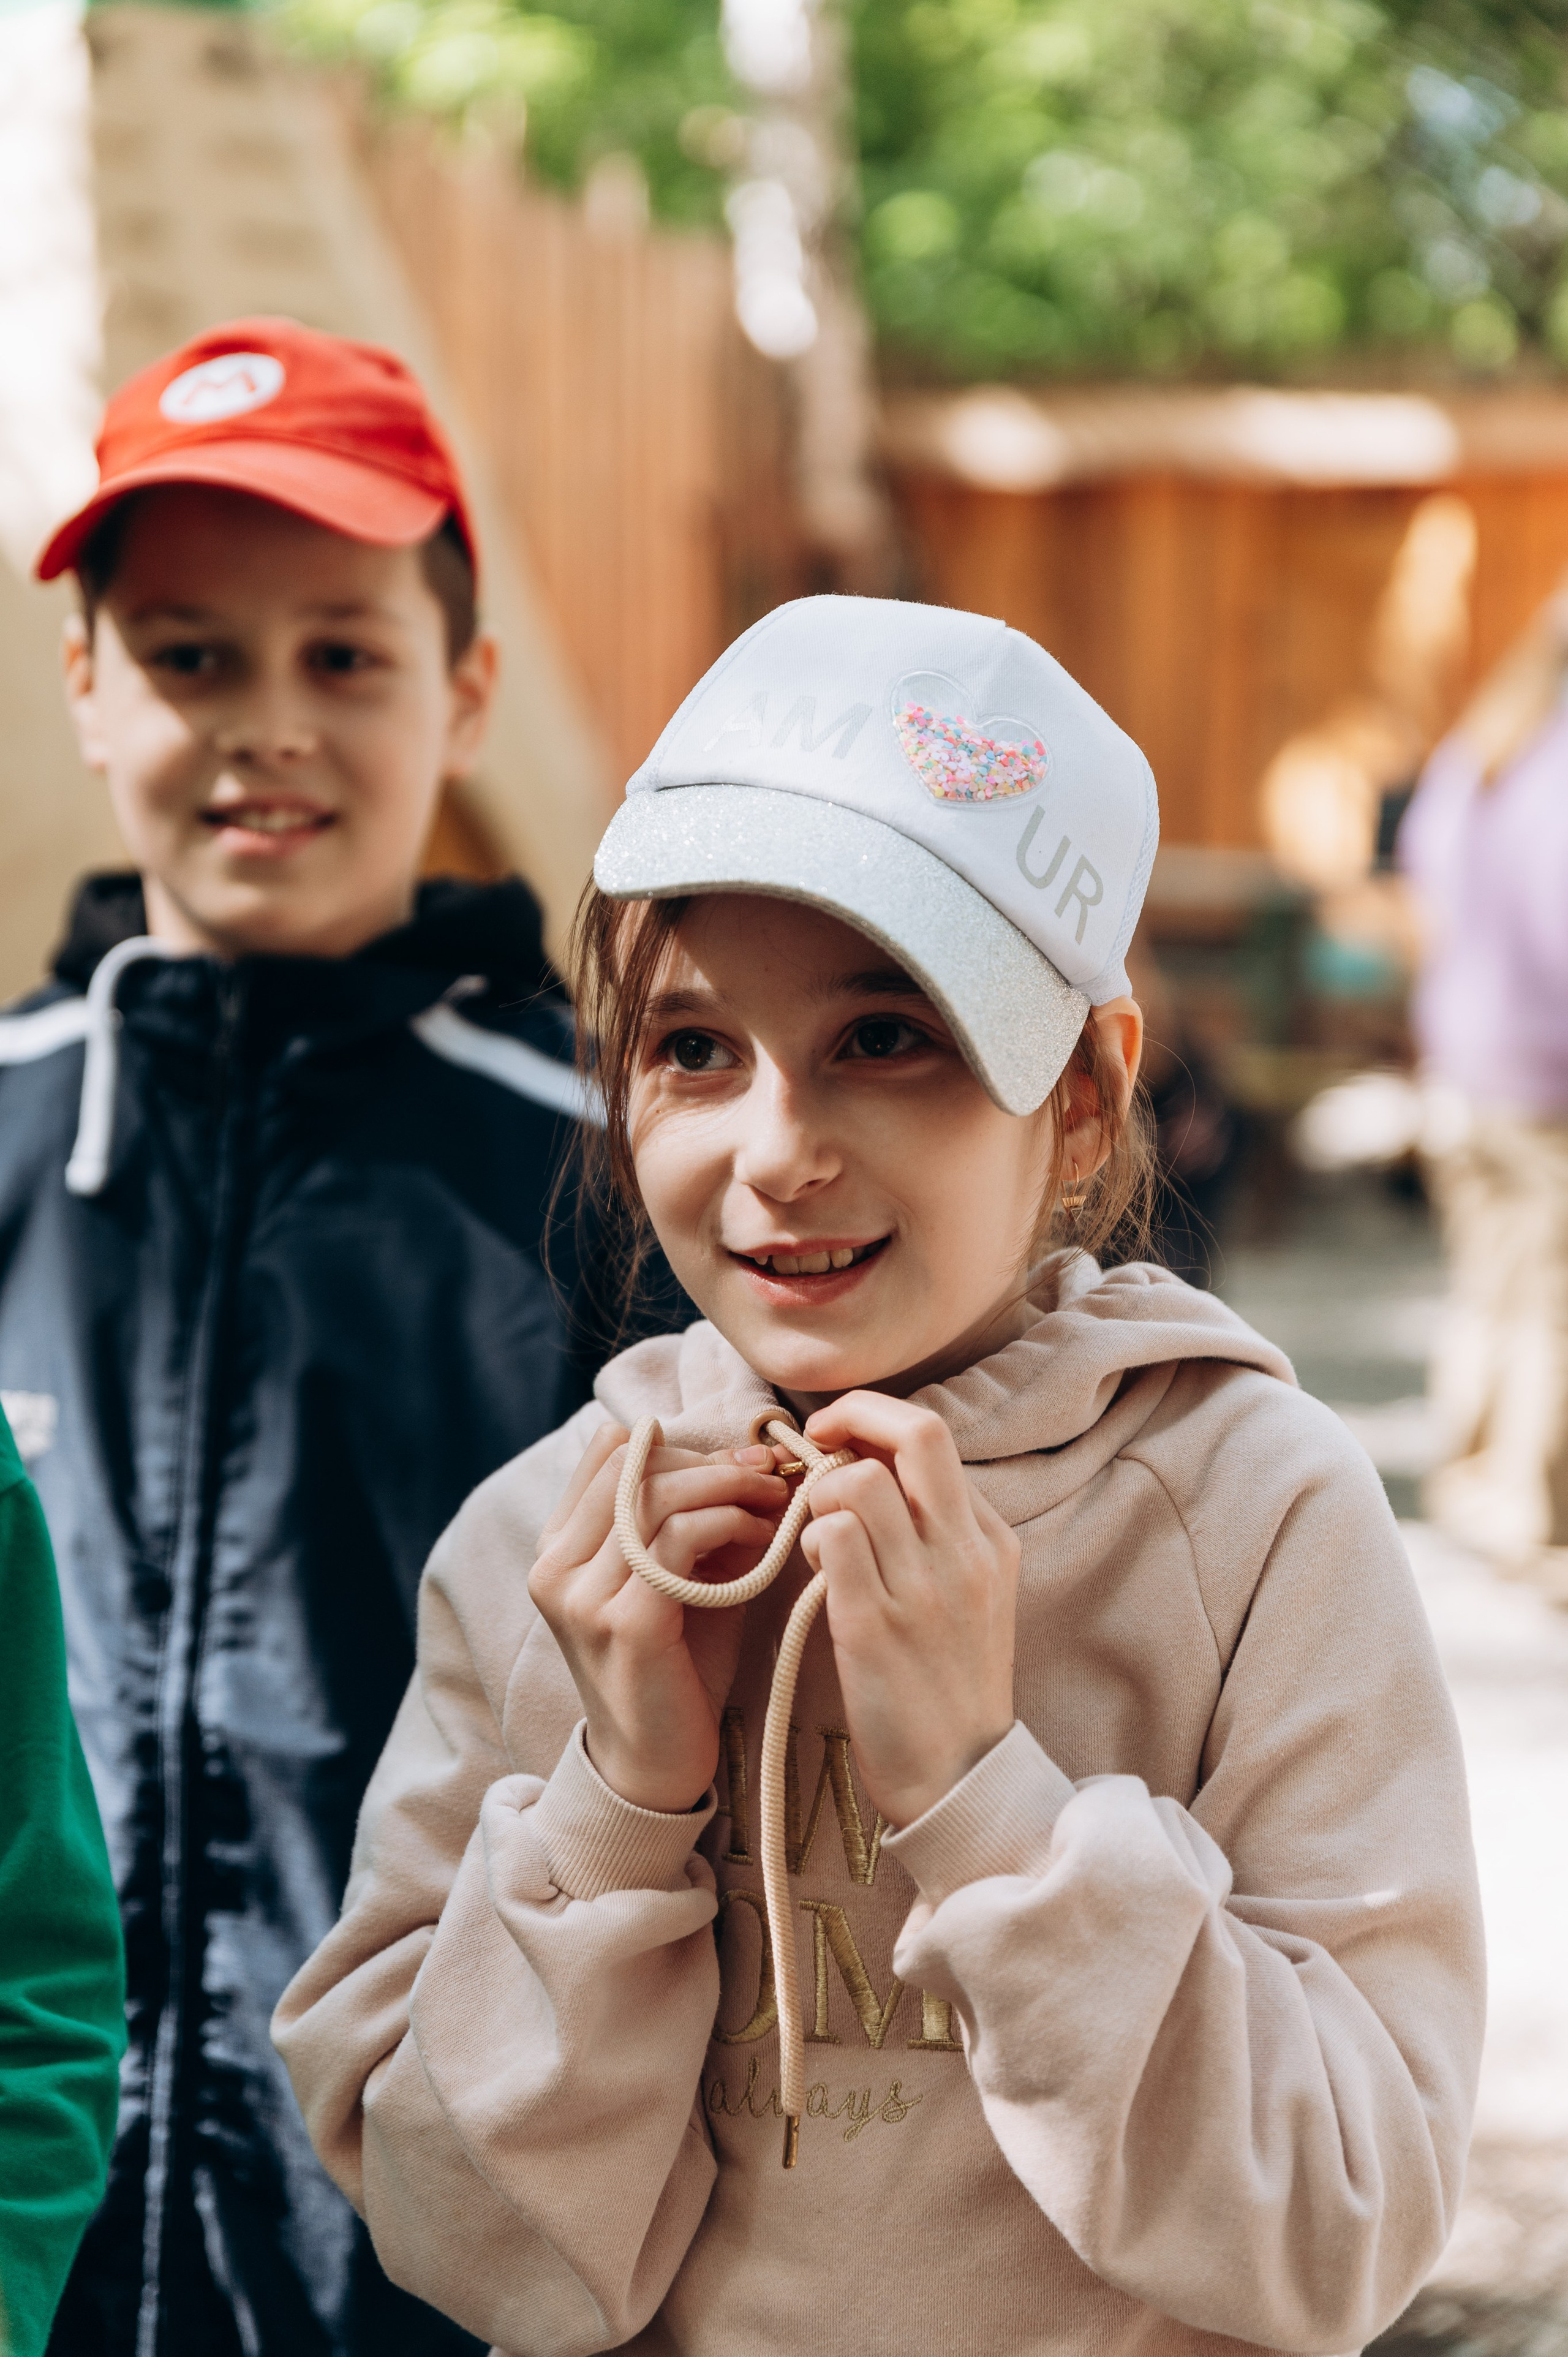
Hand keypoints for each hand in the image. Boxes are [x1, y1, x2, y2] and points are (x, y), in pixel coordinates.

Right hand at [528, 1422, 787, 1813]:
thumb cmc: (675, 1664)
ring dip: (730, 1487)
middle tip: (770, 1474)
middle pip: (635, 1463)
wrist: (655, 1764)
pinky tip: (762, 1541)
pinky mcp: (624, 1624)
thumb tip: (753, 1459)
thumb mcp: (674, 1576)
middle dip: (714, 1460)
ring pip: (660, 1495)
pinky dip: (730, 1523)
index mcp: (558, 1547)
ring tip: (773, 1505)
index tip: (739, 1461)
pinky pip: (679, 1539)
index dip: (680, 1446)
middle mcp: (555, 1566)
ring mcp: (583, 1596)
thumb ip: (692, 1518)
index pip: (611, 1450)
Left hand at [799, 1394, 1019, 1828]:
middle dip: (853, 1416)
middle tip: (817, 1443)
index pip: (934, 1435)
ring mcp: (924, 1588)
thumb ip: (939, 1530)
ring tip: (817, 1530)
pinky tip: (813, 1567)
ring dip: (821, 1491)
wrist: (958, 1776)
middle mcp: (964, 1553)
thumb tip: (874, 1466)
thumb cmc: (948, 1683)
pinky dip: (812, 1537)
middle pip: (916, 1432)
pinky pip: (834, 1537)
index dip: (875, 1419)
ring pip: (861, 1481)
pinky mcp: (876, 1626)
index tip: (840, 1437)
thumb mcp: (973, 1593)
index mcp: (990, 1539)